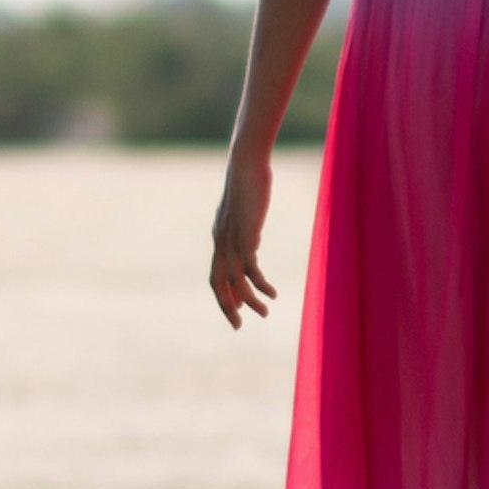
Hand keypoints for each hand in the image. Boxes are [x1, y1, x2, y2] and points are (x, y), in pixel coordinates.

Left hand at [209, 152, 277, 327]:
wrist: (245, 163)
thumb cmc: (249, 183)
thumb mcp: (246, 214)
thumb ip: (247, 232)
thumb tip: (253, 245)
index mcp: (219, 238)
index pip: (215, 274)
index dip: (223, 294)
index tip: (236, 310)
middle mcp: (221, 242)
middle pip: (218, 283)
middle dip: (227, 306)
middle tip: (237, 326)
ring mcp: (232, 239)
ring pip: (236, 280)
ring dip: (249, 300)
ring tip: (265, 313)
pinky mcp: (246, 235)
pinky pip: (251, 268)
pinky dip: (260, 284)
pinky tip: (272, 292)